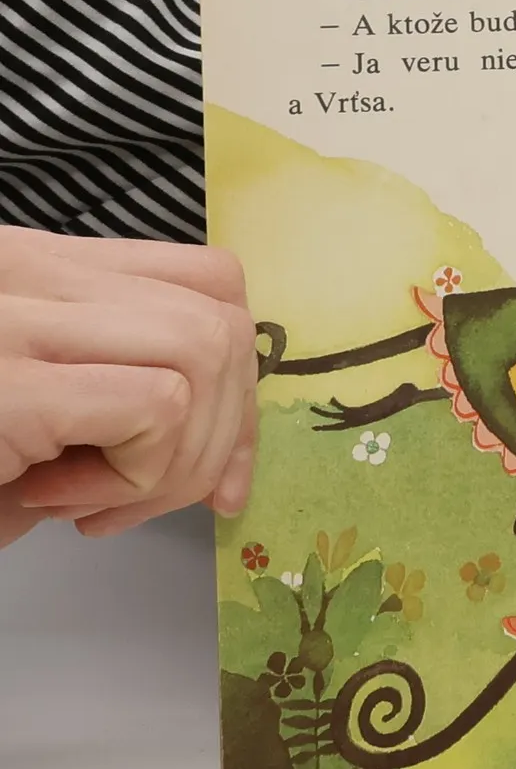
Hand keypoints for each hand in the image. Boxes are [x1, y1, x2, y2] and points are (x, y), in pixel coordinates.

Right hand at [0, 228, 258, 543]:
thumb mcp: (46, 412)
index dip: (240, 381)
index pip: (209, 282)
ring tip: (92, 501)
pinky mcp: (9, 381)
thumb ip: (125, 389)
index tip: (220, 469)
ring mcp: (12, 315)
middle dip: (222, 432)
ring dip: (175, 458)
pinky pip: (158, 406)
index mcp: (39, 266)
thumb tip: (230, 442)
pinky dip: (141, 474)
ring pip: (205, 352)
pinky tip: (64, 502)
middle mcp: (25, 269)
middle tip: (148, 496)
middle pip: (223, 320)